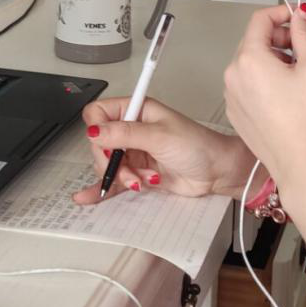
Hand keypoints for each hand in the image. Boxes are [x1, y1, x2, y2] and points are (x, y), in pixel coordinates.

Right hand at [74, 96, 255, 205]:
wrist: (217, 172)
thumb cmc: (198, 146)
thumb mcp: (160, 136)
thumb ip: (125, 134)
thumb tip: (94, 131)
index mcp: (137, 110)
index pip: (99, 113)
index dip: (96, 128)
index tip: (104, 143)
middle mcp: (132, 129)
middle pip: (99, 143)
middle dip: (111, 160)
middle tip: (128, 169)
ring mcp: (134, 152)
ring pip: (107, 164)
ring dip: (121, 176)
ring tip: (140, 182)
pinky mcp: (138, 172)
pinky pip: (115, 180)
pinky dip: (104, 187)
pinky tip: (89, 196)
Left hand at [223, 3, 305, 202]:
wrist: (298, 162)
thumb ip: (305, 34)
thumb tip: (300, 16)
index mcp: (249, 59)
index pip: (260, 19)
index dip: (282, 12)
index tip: (298, 17)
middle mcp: (233, 74)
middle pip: (252, 39)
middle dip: (278, 37)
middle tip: (302, 48)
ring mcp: (230, 94)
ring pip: (248, 62)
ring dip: (270, 58)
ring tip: (295, 74)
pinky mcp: (234, 111)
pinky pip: (245, 83)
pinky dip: (261, 79)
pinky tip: (282, 94)